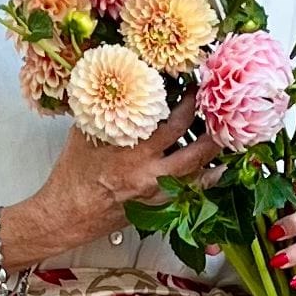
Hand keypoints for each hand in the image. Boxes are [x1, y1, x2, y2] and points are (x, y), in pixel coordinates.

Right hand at [35, 93, 218, 247]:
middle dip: (212, 130)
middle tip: (221, 112)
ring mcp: (155, 193)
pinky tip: (219, 172)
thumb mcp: (86, 133)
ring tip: (229, 139)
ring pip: (197, 175)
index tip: (196, 88)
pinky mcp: (156, 208)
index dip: (190, 104)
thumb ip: (107, 109)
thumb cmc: (72, 175)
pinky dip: (205, 182)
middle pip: (194, 151)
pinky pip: (188, 195)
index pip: (172, 124)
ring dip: (215, 157)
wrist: (65, 213)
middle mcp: (149, 173)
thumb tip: (119, 82)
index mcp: (132, 151)